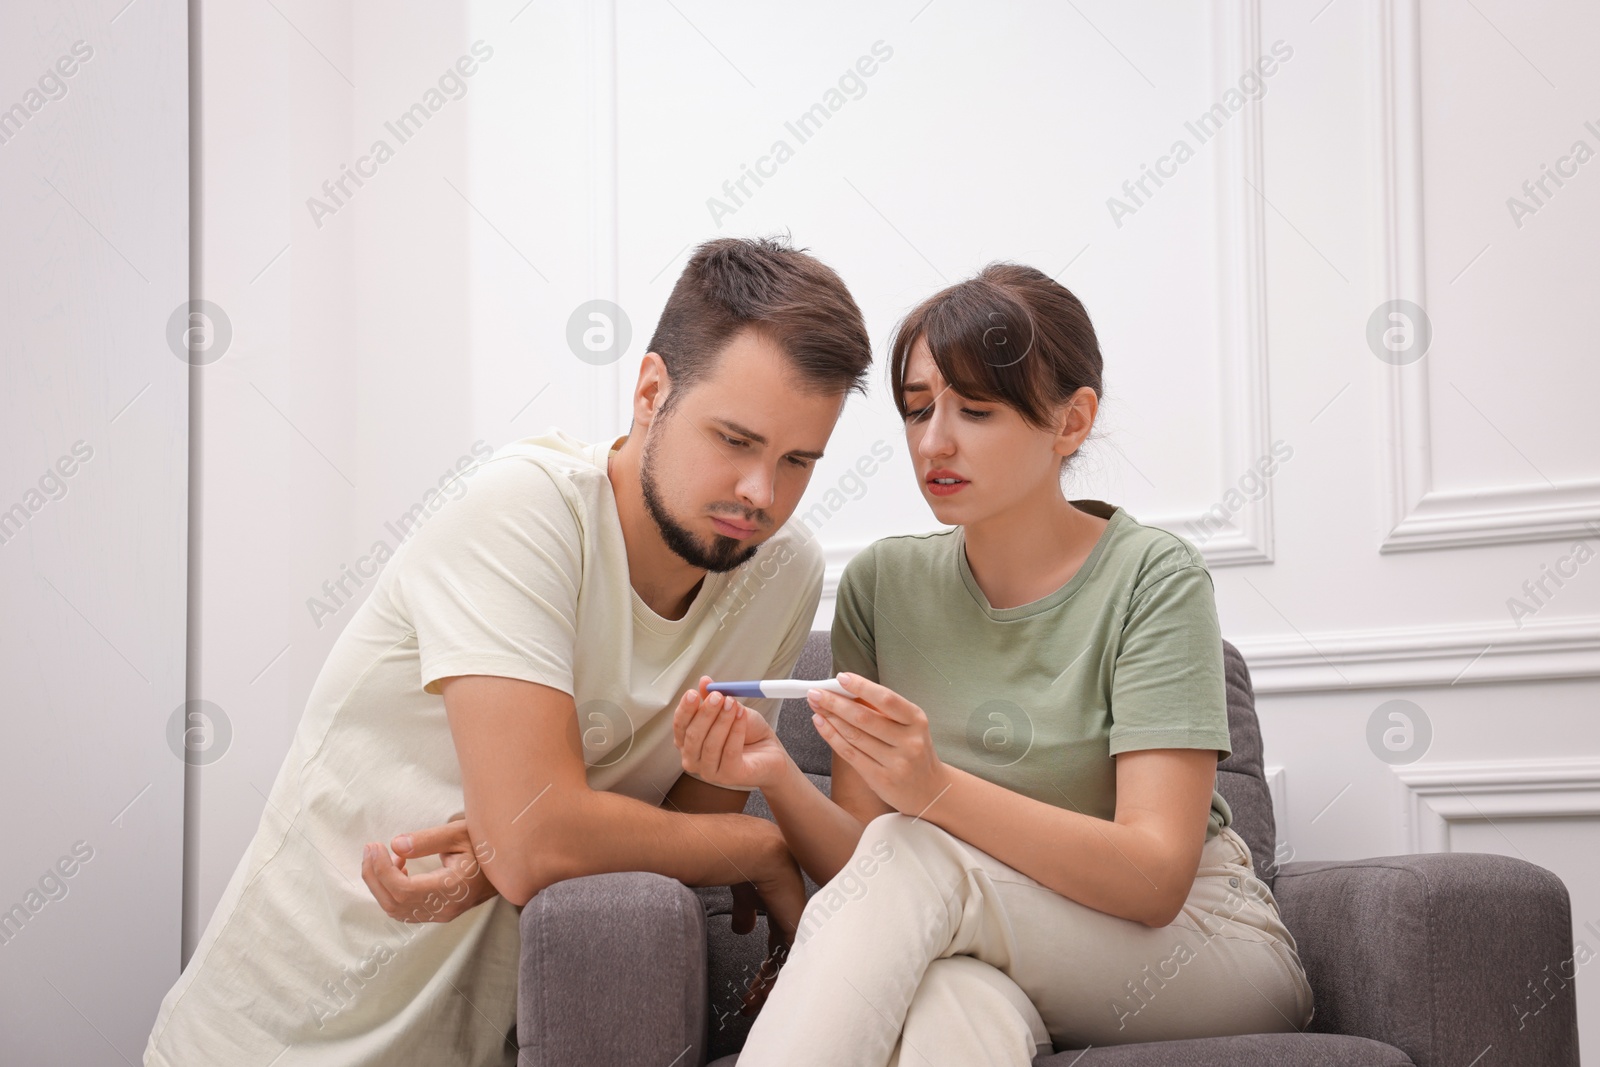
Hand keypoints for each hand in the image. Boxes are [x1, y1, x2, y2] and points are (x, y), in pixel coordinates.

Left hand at [361, 816, 499, 922]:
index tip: (375, 846)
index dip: (382, 870)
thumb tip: (395, 844)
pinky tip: (398, 868)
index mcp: (452, 888)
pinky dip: (391, 891)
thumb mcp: (460, 834)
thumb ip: (428, 840)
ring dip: (380, 884)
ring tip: (381, 856)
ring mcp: (442, 914)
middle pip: (394, 902)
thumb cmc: (486, 847)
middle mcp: (445, 907)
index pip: (403, 890)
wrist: (509, 867)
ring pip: (396, 909)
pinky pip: (405, 910)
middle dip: (374, 875)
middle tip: (370, 848)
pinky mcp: (438, 913)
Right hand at [672, 676, 790, 791]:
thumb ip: (715, 698)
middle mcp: (693, 760)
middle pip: (692, 736)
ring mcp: (710, 772)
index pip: (680, 726)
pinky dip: (736, 732)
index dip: (685, 710)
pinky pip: (730, 752)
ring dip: (723, 721)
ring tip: (734, 704)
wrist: (771, 751)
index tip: (693, 693)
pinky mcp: (729, 776)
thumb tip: (704, 681)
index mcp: (688, 743)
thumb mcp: (730, 709)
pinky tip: (741, 717)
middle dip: (705, 713)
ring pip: (710, 745)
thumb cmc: (747, 732)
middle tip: (718, 696)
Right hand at [729, 826, 805, 1015]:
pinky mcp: (797, 921)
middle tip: (752, 998)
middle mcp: (792, 905)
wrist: (747, 846)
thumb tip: (743, 928)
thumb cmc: (736, 856)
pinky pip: (789, 958)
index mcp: (781, 894)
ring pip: (788, 958)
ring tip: (752, 1001)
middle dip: (767, 977)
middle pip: (784, 950)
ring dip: (769, 982)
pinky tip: (762, 992)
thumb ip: (746, 908)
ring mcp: (797, 912)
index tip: (754, 979)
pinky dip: (774, 978)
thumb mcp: (741, 889)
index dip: (767, 959)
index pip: (778, 934)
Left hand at [808, 673, 950, 815]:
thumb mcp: (909, 726)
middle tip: (815, 692)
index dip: (862, 687)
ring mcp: (896, 762)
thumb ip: (883, 710)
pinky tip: (821, 724)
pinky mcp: (881, 780)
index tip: (841, 677)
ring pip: (854, 736)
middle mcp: (909, 741)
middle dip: (835, 703)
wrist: (930, 790)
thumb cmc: (913, 750)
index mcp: (917, 720)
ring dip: (830, 718)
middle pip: (864, 718)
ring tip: (816, 705)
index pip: (886, 699)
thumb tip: (847, 690)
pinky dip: (832, 737)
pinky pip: (850, 754)